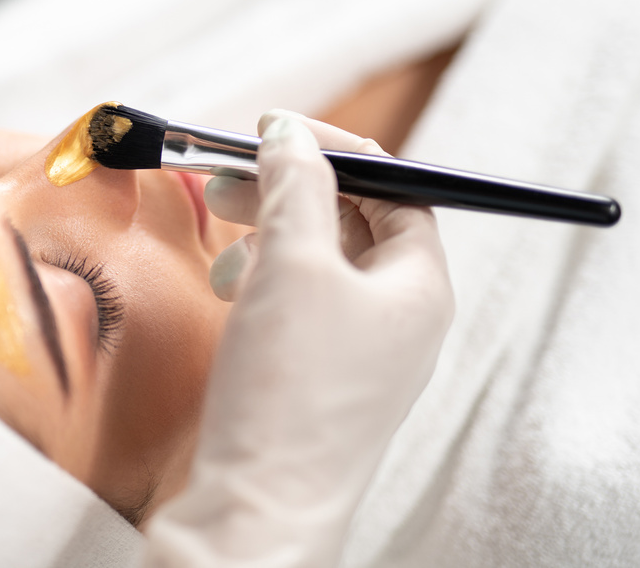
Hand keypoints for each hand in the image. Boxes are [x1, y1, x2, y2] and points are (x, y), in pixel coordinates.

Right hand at [143, 111, 453, 567]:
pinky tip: (226, 285)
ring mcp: (359, 353)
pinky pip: (296, 304)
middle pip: (351, 222)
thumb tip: (290, 131)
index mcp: (420, 288)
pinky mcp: (317, 379)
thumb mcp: (294, 262)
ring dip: (268, 233)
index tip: (277, 129)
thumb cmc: (288, 388)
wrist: (256, 509)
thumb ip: (296, 183)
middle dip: (289, 189)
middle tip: (227, 172)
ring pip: (317, 263)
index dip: (338, 151)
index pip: (396, 190)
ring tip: (219, 233)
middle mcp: (400, 319)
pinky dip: (261, 279)